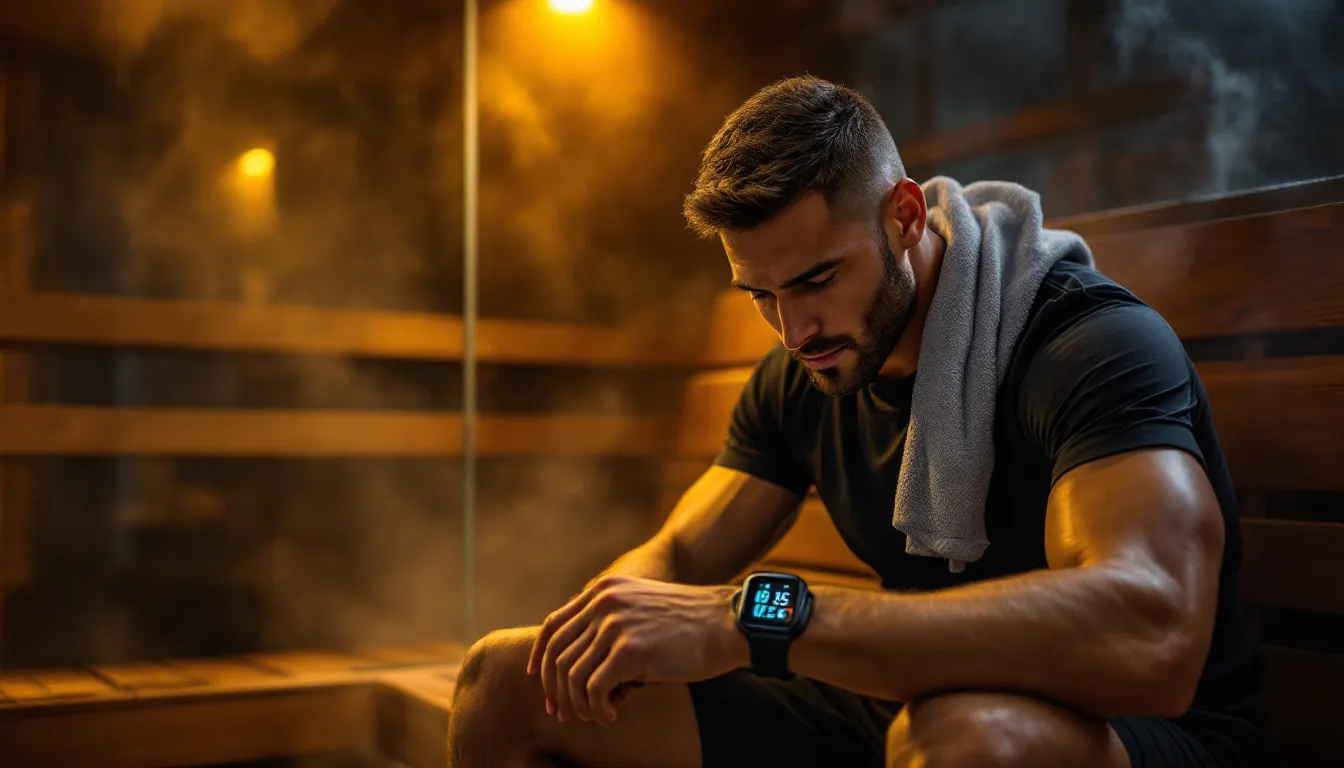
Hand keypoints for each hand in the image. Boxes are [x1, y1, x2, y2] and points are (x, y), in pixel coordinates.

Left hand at [526, 575, 746, 724]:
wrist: (730, 622)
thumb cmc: (691, 625)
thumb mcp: (642, 609)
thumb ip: (610, 625)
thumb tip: (581, 668)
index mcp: (603, 590)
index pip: (553, 625)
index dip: (541, 658)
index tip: (541, 681)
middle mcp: (603, 602)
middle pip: (556, 653)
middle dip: (555, 689)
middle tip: (564, 713)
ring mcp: (614, 624)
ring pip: (571, 675)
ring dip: (579, 704)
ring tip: (596, 716)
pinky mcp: (629, 650)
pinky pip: (593, 689)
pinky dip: (597, 709)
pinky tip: (613, 715)